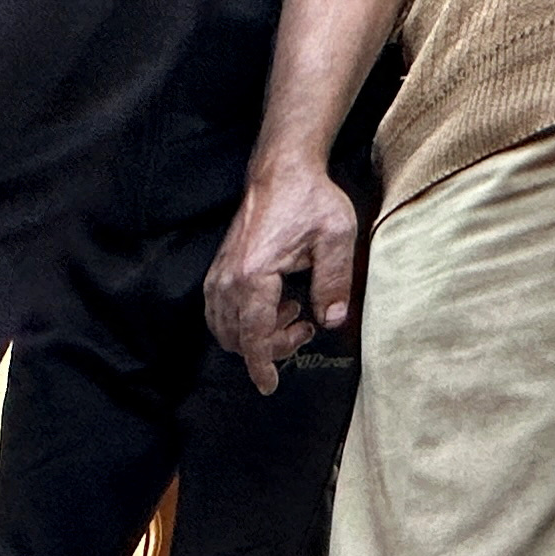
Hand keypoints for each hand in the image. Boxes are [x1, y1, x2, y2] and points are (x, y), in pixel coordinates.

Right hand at [205, 159, 361, 393]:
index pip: (253, 334)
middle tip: (304, 327)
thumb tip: (332, 320)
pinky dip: (241, 322)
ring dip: (256, 335)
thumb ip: (335, 282)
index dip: (261, 365)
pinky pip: (219, 313)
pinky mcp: (219, 271)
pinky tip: (272, 305)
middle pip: (238, 338)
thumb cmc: (309, 197)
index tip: (268, 386)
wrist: (281, 169)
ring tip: (292, 312)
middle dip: (269, 347)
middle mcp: (229, 278)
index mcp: (254, 274)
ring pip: (225, 329)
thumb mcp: (336, 237)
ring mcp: (219, 275)